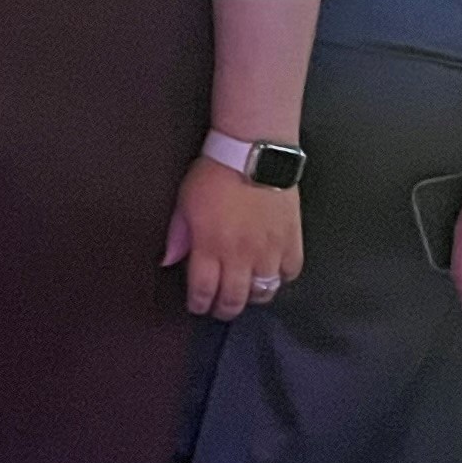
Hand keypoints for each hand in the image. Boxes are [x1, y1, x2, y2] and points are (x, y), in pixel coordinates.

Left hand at [165, 157, 302, 320]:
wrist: (253, 152)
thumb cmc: (214, 174)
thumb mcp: (185, 203)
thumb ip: (178, 235)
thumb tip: (169, 261)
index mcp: (210, 247)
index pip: (203, 291)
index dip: (200, 304)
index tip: (198, 306)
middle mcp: (240, 255)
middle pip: (234, 299)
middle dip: (224, 309)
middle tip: (221, 307)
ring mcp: (269, 250)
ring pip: (264, 292)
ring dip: (252, 297)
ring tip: (246, 292)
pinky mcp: (292, 240)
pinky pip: (290, 273)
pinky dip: (281, 278)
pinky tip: (272, 273)